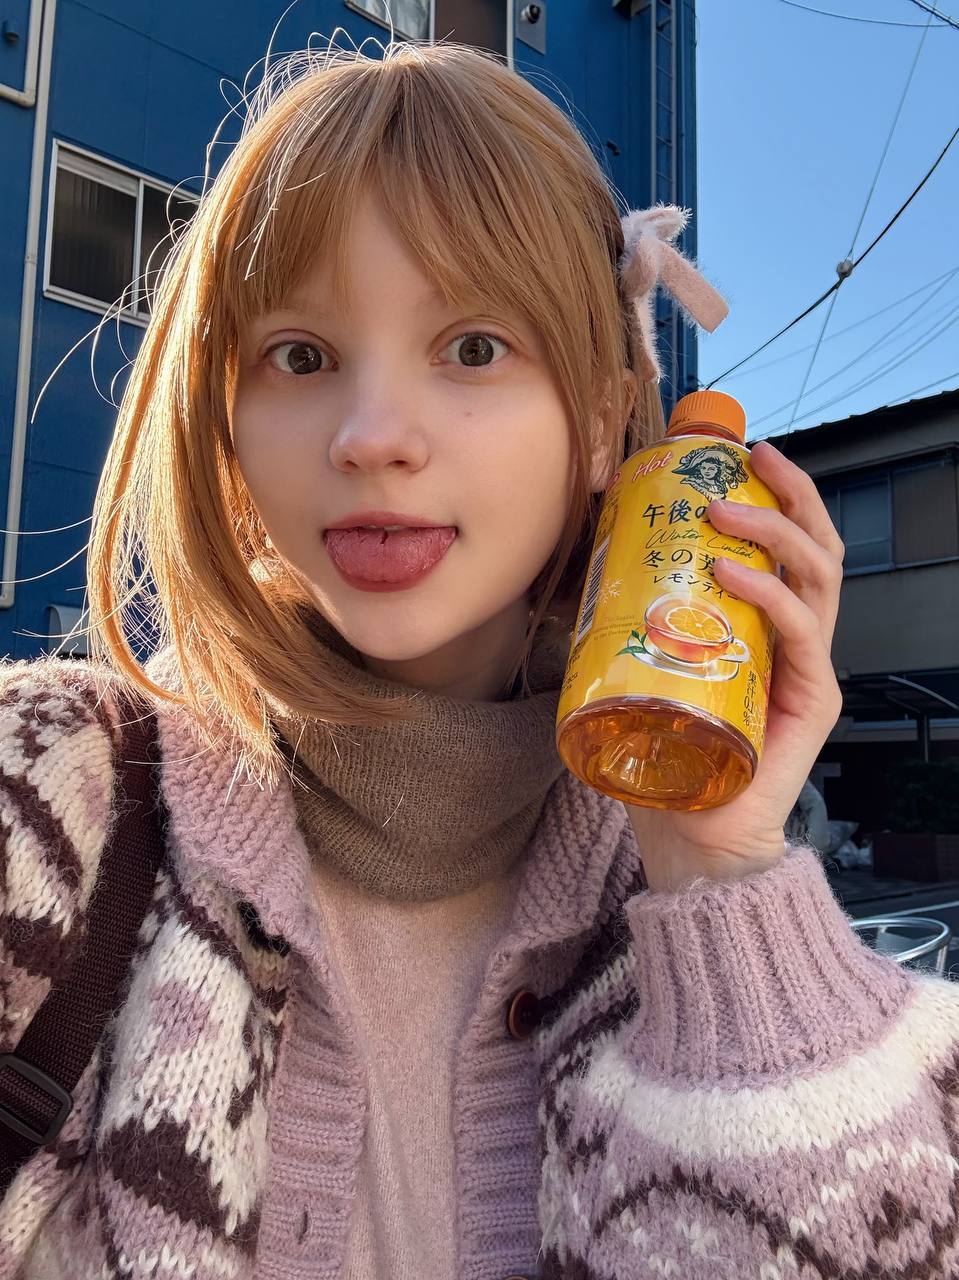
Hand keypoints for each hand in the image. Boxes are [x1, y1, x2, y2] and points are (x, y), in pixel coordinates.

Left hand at [624, 440, 844, 891]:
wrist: (690, 834)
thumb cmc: (669, 754)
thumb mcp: (647, 673)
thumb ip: (631, 628)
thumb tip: (580, 576)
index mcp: (765, 628)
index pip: (786, 548)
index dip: (774, 495)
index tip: (739, 455)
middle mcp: (795, 640)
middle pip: (815, 548)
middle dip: (788, 493)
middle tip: (749, 460)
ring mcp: (807, 668)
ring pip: (818, 577)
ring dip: (774, 531)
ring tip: (726, 510)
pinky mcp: (809, 700)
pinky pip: (798, 633)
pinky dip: (770, 594)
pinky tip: (733, 574)